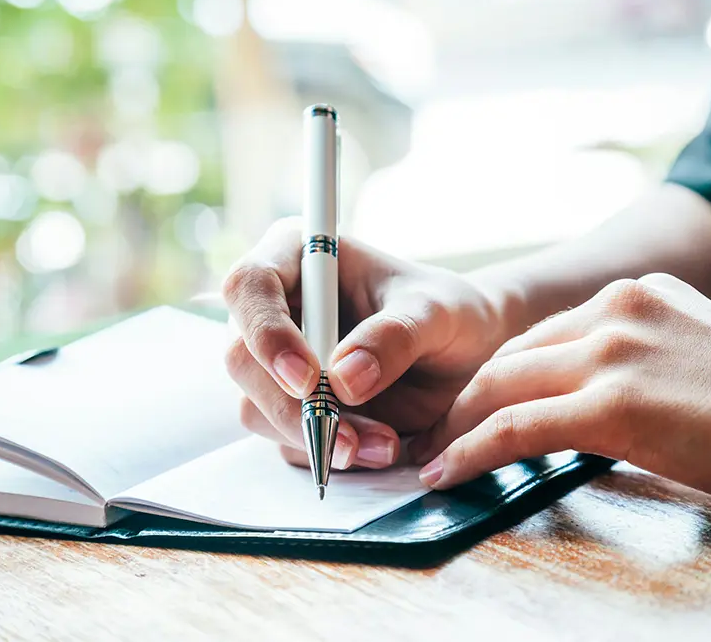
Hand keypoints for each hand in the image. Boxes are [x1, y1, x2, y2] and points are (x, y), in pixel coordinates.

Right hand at [222, 218, 523, 470]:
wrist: (468, 359)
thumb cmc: (449, 313)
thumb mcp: (436, 313)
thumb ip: (394, 336)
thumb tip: (344, 380)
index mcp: (299, 257)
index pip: (250, 286)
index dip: (266, 333)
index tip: (307, 378)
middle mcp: (278, 309)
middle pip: (242, 358)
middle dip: (291, 405)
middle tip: (347, 438)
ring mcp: (278, 363)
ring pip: (258, 407)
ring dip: (315, 437)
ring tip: (384, 445)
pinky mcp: (292, 407)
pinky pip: (287, 440)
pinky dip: (328, 453)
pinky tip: (378, 449)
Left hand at [411, 273, 710, 520]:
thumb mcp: (691, 354)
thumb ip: (636, 358)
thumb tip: (590, 397)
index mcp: (634, 295)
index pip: (541, 336)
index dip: (498, 375)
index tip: (472, 405)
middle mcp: (614, 310)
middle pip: (509, 357)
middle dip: (465, 400)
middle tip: (435, 434)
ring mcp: (611, 352)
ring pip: (500, 388)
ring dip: (456, 428)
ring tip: (430, 458)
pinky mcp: (611, 403)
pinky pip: (515, 427)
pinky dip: (470, 452)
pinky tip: (447, 473)